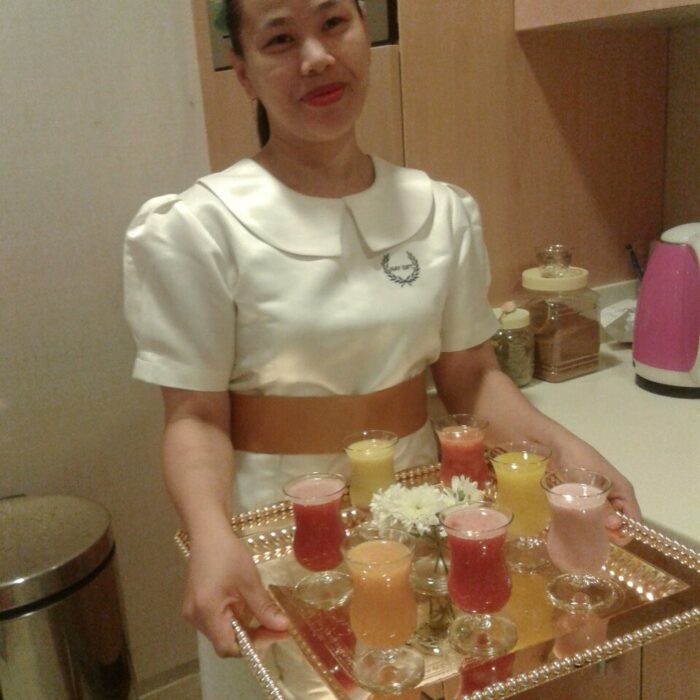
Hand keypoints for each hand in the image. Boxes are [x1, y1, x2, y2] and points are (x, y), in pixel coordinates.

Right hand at [182, 529, 288, 656]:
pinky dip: (235, 620)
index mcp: (206, 612)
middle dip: (252, 637)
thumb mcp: (249, 581)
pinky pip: (217, 621)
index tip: (276, 634)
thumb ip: (264, 607)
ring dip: (245, 629)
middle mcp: (194, 617)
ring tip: (266, 616)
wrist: (208, 533)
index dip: (253, 645)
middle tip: (277, 626)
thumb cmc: (228, 553)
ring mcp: (192, 611)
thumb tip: (283, 628)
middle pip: (225, 641)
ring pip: (222, 632)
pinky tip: (248, 608)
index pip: (228, 647)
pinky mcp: (195, 604)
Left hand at [550, 437, 640, 544]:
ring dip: (596, 524)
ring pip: (606, 517)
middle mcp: (617, 494)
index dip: (623, 533)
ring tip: (581, 526)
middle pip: (621, 522)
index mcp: (624, 491)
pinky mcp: (590, 493)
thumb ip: (603, 507)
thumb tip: (614, 526)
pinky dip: (588, 517)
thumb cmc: (577, 463)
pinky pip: (594, 511)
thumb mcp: (590, 485)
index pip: (635, 521)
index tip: (606, 536)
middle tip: (590, 531)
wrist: (558, 446)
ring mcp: (604, 493)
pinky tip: (575, 520)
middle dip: (608, 531)